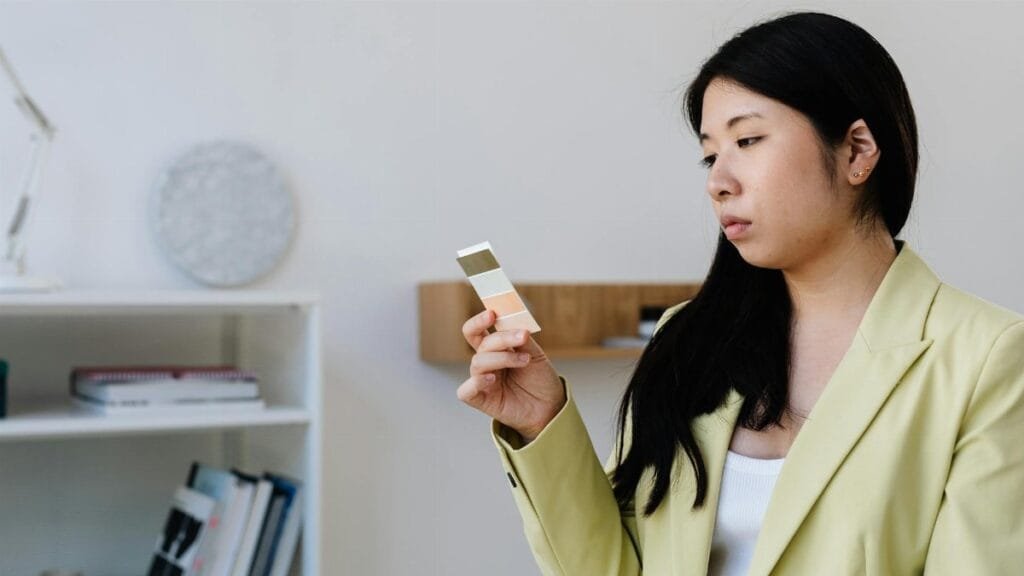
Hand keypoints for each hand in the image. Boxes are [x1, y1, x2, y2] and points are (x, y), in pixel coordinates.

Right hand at [457, 309, 565, 442]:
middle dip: (497, 336)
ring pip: (478, 362)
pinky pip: (466, 390)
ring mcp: (481, 380)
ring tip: (525, 360)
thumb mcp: (536, 355)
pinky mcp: (480, 399)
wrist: (550, 407)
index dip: (480, 320)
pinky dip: (477, 382)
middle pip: (479, 342)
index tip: (493, 313)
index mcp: (496, 348)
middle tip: (520, 336)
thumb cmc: (540, 380)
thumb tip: (514, 324)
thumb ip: (522, 340)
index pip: (478, 330)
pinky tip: (493, 379)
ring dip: (503, 357)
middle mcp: (486, 362)